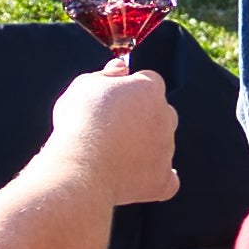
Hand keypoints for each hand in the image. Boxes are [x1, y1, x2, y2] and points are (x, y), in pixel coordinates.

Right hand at [49, 65, 178, 205]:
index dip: (130, 89)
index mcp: (150, 89)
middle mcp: (166, 117)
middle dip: (143, 117)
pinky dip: (157, 177)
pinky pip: (168, 180)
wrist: (81, 167)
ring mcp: (166, 150)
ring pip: (162, 144)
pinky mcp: (162, 180)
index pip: (149, 81)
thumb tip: (122, 67)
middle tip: (113, 127)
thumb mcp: (84, 85)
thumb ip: (106, 74)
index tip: (110, 100)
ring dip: (146, 146)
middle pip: (160, 112)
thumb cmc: (81, 121)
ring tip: (113, 155)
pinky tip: (142, 176)